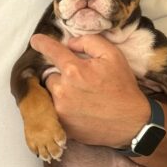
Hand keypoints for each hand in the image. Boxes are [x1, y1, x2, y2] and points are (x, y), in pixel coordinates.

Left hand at [30, 34, 149, 147]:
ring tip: (80, 98)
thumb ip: (89, 42)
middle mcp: (62, 90)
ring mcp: (61, 110)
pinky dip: (63, 109)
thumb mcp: (113, 55)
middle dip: (61, 76)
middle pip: (50, 76)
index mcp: (74, 70)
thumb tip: (69, 43)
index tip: (36, 40)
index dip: (42, 44)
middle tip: (80, 83)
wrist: (131, 123)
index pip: (51, 51)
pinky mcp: (62, 126)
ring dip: (60, 93)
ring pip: (51, 95)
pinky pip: (55, 111)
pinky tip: (79, 111)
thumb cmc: (122, 87)